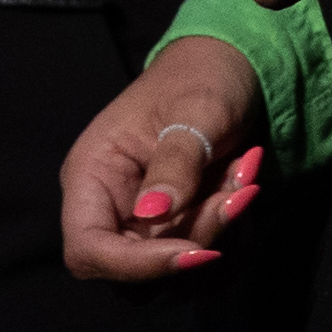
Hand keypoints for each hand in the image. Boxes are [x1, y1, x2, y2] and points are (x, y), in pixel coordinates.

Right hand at [58, 36, 265, 283]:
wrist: (227, 65)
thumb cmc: (203, 75)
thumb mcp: (196, 108)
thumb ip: (176, 161)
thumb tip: (152, 213)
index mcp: (91, 173)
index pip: (88, 248)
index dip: (134, 265)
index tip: (194, 252)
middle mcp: (109, 204)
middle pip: (135, 267)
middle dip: (193, 237)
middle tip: (235, 191)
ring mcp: (140, 219)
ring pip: (173, 265)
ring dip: (219, 227)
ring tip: (243, 173)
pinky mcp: (172, 225)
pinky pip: (198, 251)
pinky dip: (229, 223)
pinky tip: (242, 179)